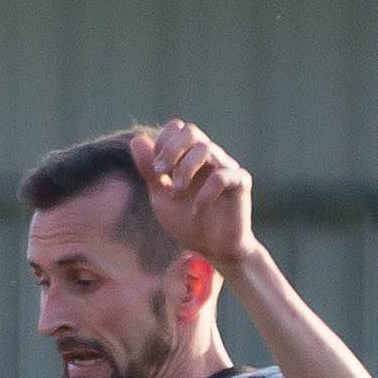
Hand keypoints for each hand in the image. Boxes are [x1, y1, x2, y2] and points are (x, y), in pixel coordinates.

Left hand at [137, 118, 258, 273]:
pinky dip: (204, 193)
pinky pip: (222, 176)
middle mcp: (210, 157)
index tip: (155, 171)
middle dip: (170, 150)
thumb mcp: (161, 196)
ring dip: (184, 170)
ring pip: (205, 148)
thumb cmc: (188, 222)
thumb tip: (137, 138)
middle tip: (160, 175)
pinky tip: (197, 210)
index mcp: (190, 156)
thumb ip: (149, 171)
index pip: (176, 128)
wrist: (213, 250)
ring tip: (175, 193)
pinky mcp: (240, 184)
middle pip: (190, 130)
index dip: (161, 143)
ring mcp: (227, 168)